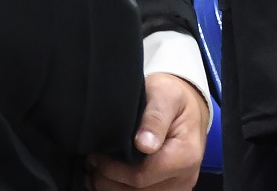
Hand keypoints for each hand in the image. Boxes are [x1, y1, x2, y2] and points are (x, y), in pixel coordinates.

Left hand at [87, 72, 208, 189]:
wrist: (186, 107)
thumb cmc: (172, 98)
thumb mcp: (164, 95)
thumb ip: (155, 118)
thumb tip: (144, 144)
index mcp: (184, 155)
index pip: (141, 175)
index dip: (113, 170)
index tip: (95, 156)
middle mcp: (185, 177)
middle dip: (108, 181)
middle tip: (90, 163)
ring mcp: (178, 187)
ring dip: (113, 189)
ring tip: (95, 172)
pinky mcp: (171, 189)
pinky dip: (123, 189)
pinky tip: (108, 179)